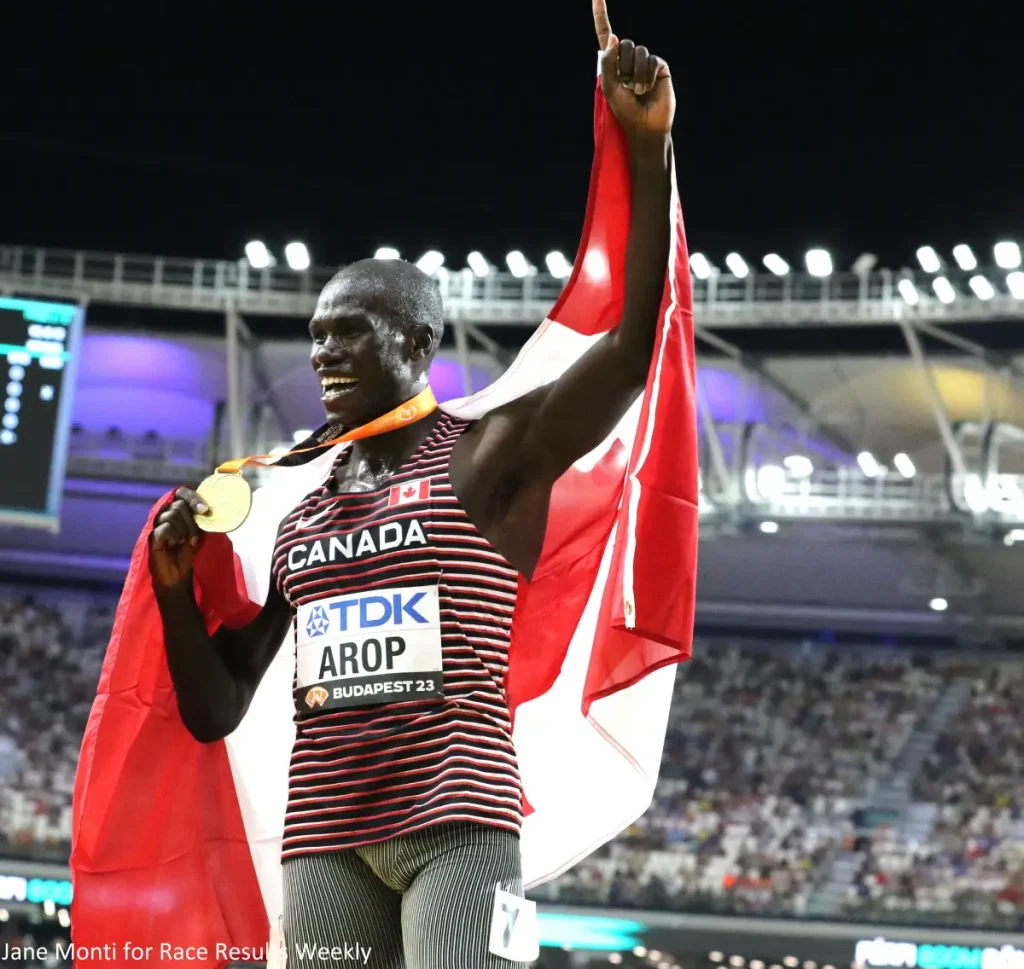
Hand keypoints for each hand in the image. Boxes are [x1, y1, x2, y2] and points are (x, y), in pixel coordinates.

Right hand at [149, 487, 208, 587]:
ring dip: (183, 531)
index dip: (193, 498)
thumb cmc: (187, 551)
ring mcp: (156, 524)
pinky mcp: (152, 536)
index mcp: (176, 510)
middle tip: (191, 536)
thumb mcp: (198, 532)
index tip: (205, 511)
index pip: (182, 493)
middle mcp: (165, 514)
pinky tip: (174, 545)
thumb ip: (200, 518)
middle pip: (179, 505)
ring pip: (172, 515)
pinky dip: (174, 537)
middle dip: (190, 522)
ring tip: (182, 542)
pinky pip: (165, 528)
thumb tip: (208, 508)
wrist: (178, 573)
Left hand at [593, 0, 674, 136]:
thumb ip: (609, 62)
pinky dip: (648, 75)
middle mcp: (629, 59)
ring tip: (639, 91)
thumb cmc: (626, 111)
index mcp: (613, 63)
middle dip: (624, 66)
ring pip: (639, 51)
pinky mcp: (660, 66)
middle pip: (624, 44)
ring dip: (636, 74)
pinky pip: (652, 60)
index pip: (605, 34)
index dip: (601, 15)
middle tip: (627, 87)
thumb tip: (614, 36)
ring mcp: (645, 62)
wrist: (646, 126)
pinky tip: (649, 88)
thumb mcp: (610, 88)